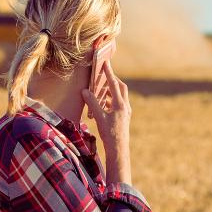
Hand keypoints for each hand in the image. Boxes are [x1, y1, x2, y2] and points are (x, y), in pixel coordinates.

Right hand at [81, 61, 131, 183]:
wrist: (118, 149)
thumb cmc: (109, 133)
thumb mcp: (99, 117)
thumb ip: (93, 103)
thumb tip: (85, 91)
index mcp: (120, 104)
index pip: (114, 84)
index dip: (109, 73)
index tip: (105, 62)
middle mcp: (125, 106)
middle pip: (121, 88)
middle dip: (112, 80)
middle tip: (104, 75)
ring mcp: (125, 112)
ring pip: (120, 96)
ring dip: (111, 90)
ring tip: (101, 89)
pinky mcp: (123, 117)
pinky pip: (118, 104)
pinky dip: (111, 100)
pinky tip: (104, 103)